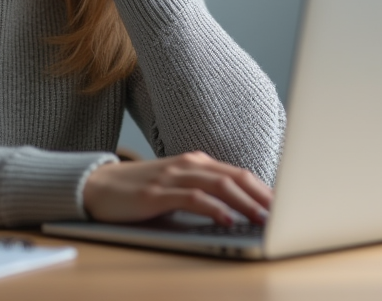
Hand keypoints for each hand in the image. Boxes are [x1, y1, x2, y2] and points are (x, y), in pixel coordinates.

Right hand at [82, 151, 272, 225]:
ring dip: (245, 203)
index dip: (263, 189)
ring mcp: (172, 177)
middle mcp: (188, 164)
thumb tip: (237, 213)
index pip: (238, 173)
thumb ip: (202, 193)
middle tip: (285, 213)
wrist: (96, 186)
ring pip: (219, 185)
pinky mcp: (157, 193)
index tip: (284, 206)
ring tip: (264, 218)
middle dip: (262, 195)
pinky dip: (214, 208)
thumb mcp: (175, 188)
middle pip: (235, 177)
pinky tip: (228, 219)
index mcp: (195, 162)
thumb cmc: (138, 191)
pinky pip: (193, 198)